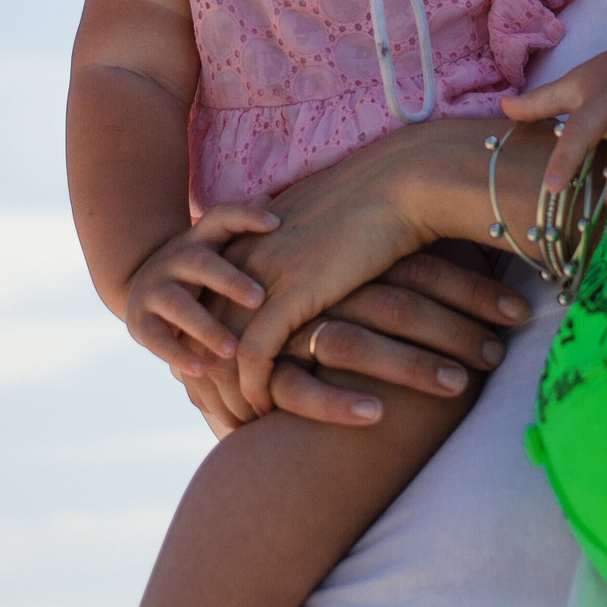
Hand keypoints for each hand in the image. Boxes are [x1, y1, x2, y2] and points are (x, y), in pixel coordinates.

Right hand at [120, 203, 277, 377]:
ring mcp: (154, 290)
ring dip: (206, 327)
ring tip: (233, 348)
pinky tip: (201, 370)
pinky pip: (157, 339)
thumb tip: (275, 197)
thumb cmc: (200, 270)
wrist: (142, 288)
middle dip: (230, 280)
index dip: (246, 216)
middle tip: (259, 299)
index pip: (221, 218)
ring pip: (178, 305)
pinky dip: (178, 355)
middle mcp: (175, 260)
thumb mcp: (218, 248)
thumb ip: (242, 230)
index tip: (276, 223)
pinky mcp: (140, 323)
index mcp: (200, 239)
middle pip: (201, 264)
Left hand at [207, 123, 524, 412]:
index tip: (220, 378)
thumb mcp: (320, 224)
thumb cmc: (377, 203)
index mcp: (247, 239)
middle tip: (220, 413)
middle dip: (208, 376)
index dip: (210, 342)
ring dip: (228, 392)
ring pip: (221, 347)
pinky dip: (254, 388)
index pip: (206, 302)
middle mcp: (244, 256)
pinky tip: (266, 411)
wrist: (402, 182)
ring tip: (241, 424)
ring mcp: (263, 274)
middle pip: (204, 329)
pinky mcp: (290, 293)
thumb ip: (300, 248)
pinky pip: (254, 355)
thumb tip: (310, 269)